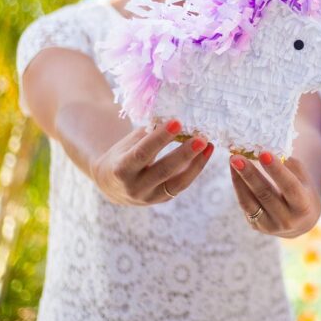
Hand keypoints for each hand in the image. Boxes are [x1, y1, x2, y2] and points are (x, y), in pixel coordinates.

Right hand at [91, 119, 213, 204]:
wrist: (111, 185)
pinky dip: (194, 169)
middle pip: (163, 170)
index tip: (177, 122)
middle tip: (201, 138)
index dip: (160, 138)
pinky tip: (205, 154)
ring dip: (196, 163)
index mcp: (121, 169)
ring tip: (208, 145)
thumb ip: (148, 134)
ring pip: (177, 182)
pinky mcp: (163, 199)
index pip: (142, 152)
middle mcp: (135, 187)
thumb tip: (173, 121)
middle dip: (184, 154)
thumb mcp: (128, 143)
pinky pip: (182, 185)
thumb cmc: (122, 156)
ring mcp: (150, 197)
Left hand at [230, 152, 320, 238]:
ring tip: (232, 160)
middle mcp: (287, 220)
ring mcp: (270, 226)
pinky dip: (238, 186)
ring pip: (249, 201)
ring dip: (239, 179)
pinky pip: (244, 204)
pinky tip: (234, 171)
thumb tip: (268, 150)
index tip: (264, 153)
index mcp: (304, 206)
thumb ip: (290, 166)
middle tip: (237, 157)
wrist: (300, 222)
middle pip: (265, 194)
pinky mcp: (256, 226)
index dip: (276, 170)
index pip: (290, 187)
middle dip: (250, 174)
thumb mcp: (304, 179)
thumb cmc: (303, 193)